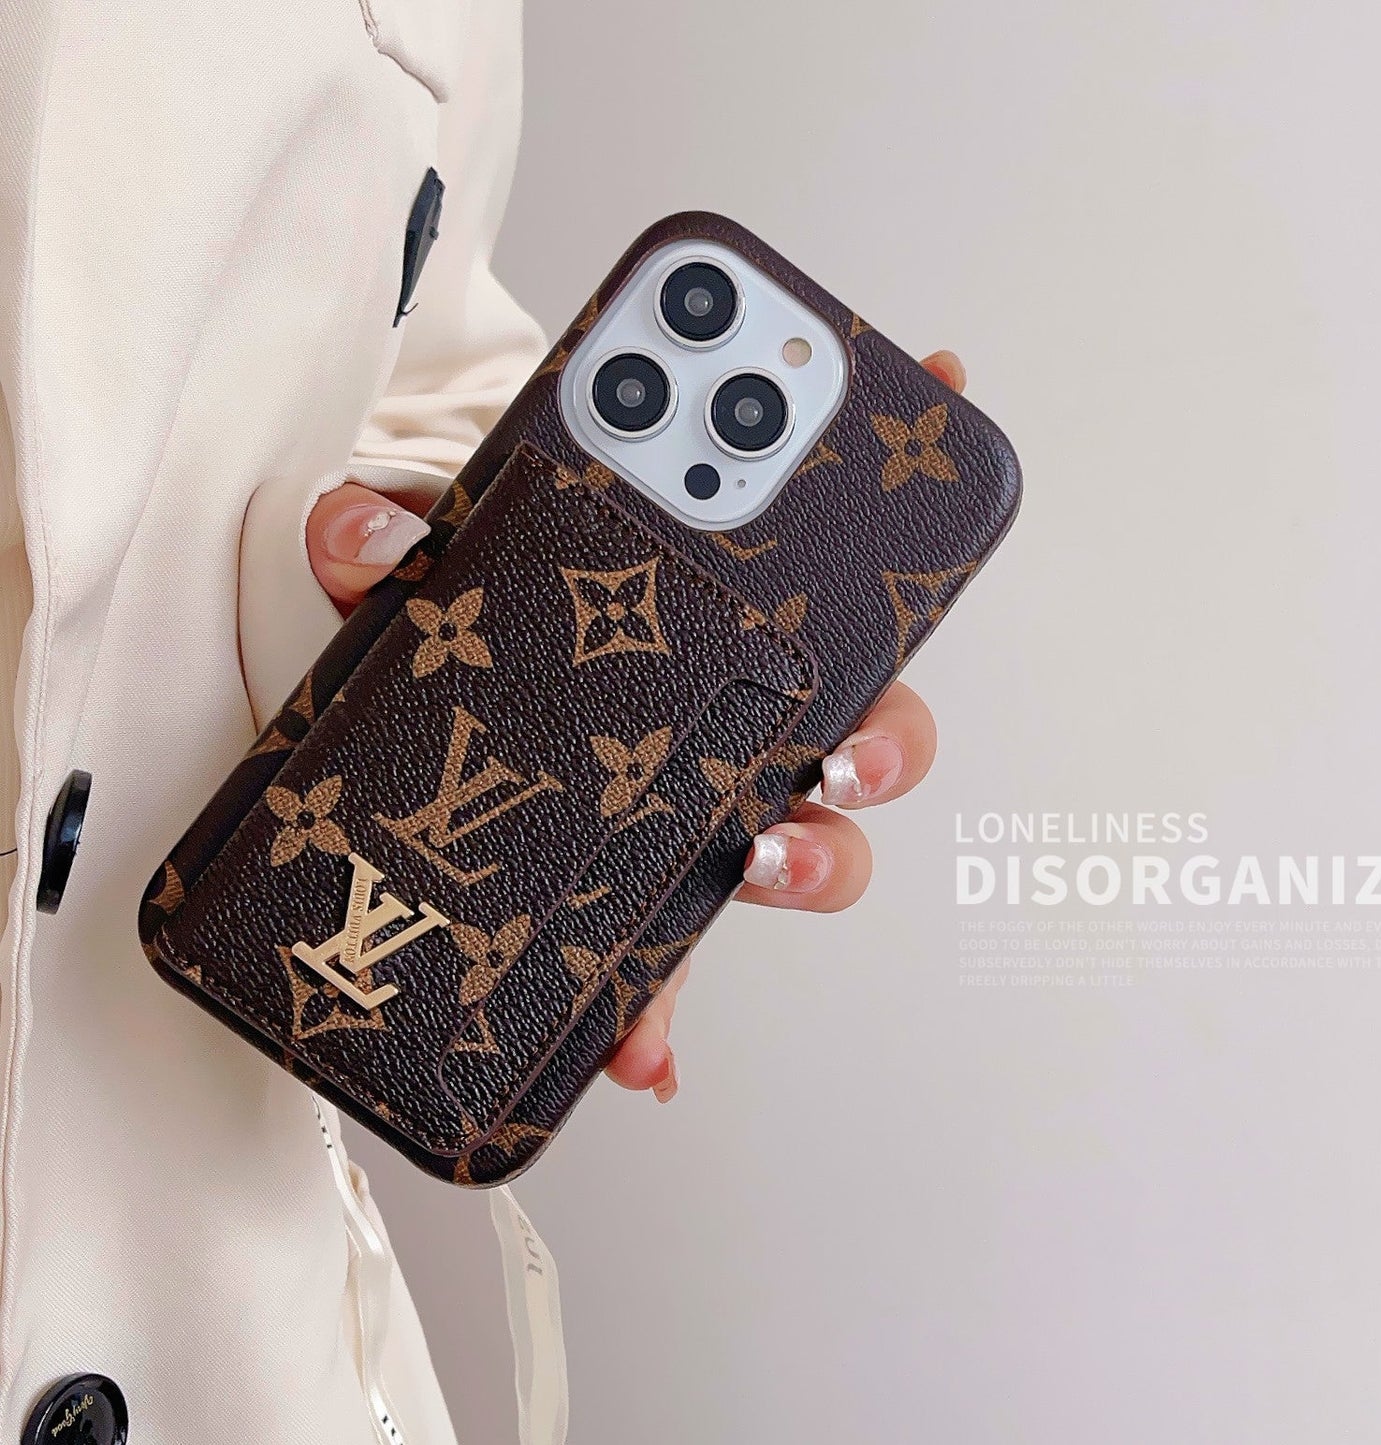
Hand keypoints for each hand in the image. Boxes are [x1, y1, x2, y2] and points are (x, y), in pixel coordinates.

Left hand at [306, 349, 965, 1103]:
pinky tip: (643, 1051)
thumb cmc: (466, 633)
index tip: (934, 380)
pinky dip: (663, 1012)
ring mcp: (703, 814)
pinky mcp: (639, 906)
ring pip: (807, 851)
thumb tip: (359, 531)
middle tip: (841, 739)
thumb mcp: (434, 567)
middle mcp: (745, 716)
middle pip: (869, 724)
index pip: (825, 558)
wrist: (420, 733)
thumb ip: (401, 532)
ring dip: (811, 866)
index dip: (888, 468)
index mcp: (720, 616)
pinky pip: (674, 965)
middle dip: (883, 733)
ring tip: (757, 867)